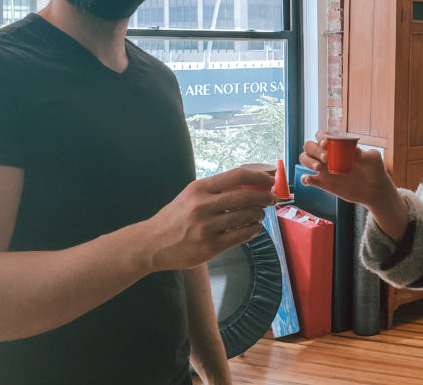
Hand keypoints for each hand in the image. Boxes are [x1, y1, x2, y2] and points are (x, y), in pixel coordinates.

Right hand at [145, 166, 276, 271]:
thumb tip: (251, 181)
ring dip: (259, 214)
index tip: (270, 179)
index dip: (259, 176)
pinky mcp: (210, 247)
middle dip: (265, 196)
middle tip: (272, 199)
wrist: (151, 244)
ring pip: (247, 217)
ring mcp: (206, 227)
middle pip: (246, 196)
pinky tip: (252, 228)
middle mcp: (202, 206)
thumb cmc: (175, 217)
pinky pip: (242, 236)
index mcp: (199, 189)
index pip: (237, 176)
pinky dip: (253, 230)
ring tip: (259, 214)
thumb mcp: (190, 195)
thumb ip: (216, 189)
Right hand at [298, 131, 408, 239]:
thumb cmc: (375, 170)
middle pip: (309, 145)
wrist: (374, 190)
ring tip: (319, 167)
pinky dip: (304, 178)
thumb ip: (366, 154)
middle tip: (326, 158)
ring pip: (304, 159)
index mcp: (339, 145)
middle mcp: (328, 155)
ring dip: (308, 161)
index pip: (322, 135)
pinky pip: (307, 179)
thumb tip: (355, 151)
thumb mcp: (374, 160)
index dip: (321, 136)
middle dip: (314, 149)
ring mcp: (324, 168)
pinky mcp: (323, 183)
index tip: (326, 143)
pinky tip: (310, 179)